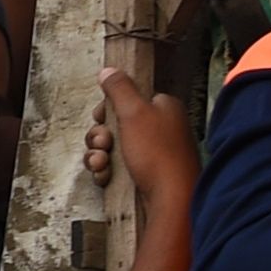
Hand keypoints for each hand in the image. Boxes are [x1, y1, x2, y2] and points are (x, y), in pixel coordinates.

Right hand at [85, 66, 194, 220]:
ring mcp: (151, 154)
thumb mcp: (135, 112)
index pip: (128, 99)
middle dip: (100, 135)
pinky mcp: (143, 175)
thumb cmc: (158, 154)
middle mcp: (159, 129)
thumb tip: (108, 70)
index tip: (101, 117)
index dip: (108, 109)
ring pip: (111, 148)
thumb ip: (119, 89)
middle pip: (115, 124)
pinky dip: (106, 171)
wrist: (172, 199)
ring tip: (102, 162)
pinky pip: (115, 168)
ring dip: (98, 154)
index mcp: (163, 108)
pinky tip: (106, 176)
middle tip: (103, 143)